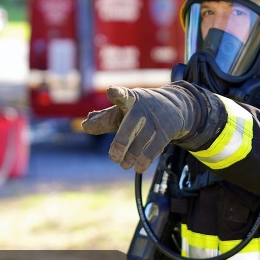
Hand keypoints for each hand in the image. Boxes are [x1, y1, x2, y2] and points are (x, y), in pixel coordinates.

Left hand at [81, 84, 197, 172]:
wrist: (175, 105)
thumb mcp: (122, 110)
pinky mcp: (166, 131)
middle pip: (130, 124)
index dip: (116, 93)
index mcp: (129, 99)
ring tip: (124, 165)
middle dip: (121, 142)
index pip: (122, 94)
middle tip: (113, 157)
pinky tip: (138, 168)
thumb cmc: (140, 109)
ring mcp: (155, 119)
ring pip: (142, 139)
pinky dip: (145, 160)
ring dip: (131, 155)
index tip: (111, 91)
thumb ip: (104, 119)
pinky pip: (155, 147)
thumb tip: (85, 127)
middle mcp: (142, 107)